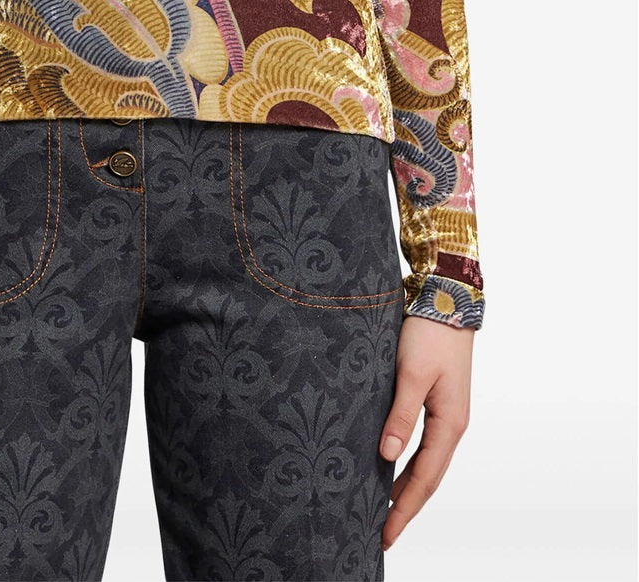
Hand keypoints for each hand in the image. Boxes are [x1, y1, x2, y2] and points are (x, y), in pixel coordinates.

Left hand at [379, 313, 473, 550]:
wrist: (447, 299)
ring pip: (426, 463)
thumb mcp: (411, 373)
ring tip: (383, 512)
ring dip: (406, 489)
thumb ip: (400, 415)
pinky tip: (390, 468)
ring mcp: (446, 414)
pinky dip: (408, 464)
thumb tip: (386, 456)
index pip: (424, 479)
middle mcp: (452, 425)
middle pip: (427, 478)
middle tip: (381, 535)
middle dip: (405, 508)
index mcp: (450, 424)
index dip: (404, 508)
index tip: (384, 534)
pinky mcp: (437, 402)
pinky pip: (423, 445)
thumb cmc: (429, 333)